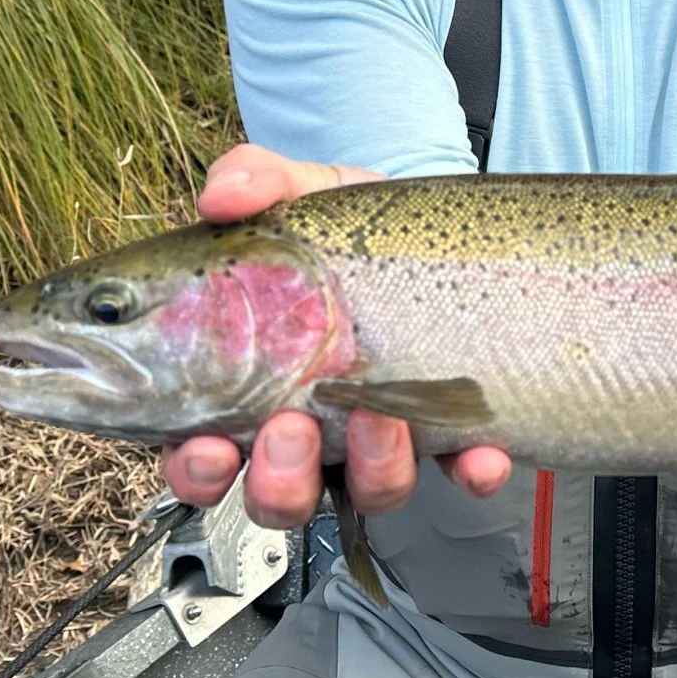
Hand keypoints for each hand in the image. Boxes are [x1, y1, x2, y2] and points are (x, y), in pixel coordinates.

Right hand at [159, 144, 515, 527]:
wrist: (434, 220)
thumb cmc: (346, 226)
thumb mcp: (300, 192)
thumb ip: (256, 182)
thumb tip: (221, 196)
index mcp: (250, 387)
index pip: (202, 454)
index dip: (197, 469)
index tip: (205, 448)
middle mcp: (312, 427)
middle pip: (278, 495)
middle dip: (279, 480)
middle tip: (290, 429)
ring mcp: (382, 435)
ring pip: (367, 491)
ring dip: (371, 469)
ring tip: (377, 417)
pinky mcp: (451, 429)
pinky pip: (462, 473)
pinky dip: (470, 471)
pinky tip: (479, 453)